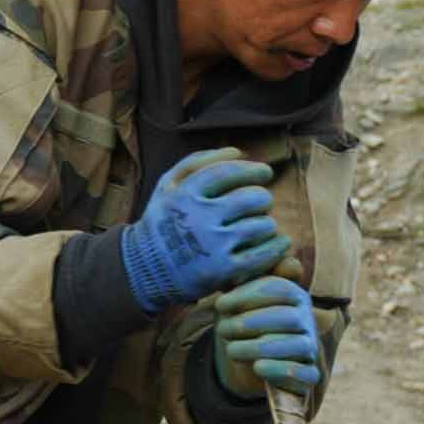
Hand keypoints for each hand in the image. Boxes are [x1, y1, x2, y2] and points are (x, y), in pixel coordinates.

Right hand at [110, 148, 284, 313]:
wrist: (144, 271)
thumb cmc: (163, 221)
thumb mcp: (168, 185)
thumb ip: (198, 161)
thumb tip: (238, 152)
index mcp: (186, 193)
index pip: (230, 172)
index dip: (253, 170)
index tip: (265, 173)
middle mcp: (199, 217)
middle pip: (253, 198)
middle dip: (262, 199)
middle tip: (260, 204)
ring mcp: (212, 245)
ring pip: (263, 226)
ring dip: (268, 224)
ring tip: (263, 226)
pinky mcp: (222, 271)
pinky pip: (263, 254)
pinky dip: (277, 246)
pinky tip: (278, 243)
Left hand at [203, 269, 327, 404]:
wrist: (246, 364)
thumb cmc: (243, 325)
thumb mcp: (240, 302)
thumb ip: (248, 278)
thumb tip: (275, 261)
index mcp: (295, 297)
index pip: (281, 289)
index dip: (249, 295)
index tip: (220, 304)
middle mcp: (307, 320)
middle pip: (289, 317)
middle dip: (252, 322)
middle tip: (222, 330)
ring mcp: (310, 348)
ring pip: (296, 346)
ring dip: (260, 347)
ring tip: (232, 350)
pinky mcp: (308, 376)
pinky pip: (304, 374)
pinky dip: (281, 370)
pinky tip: (258, 367)